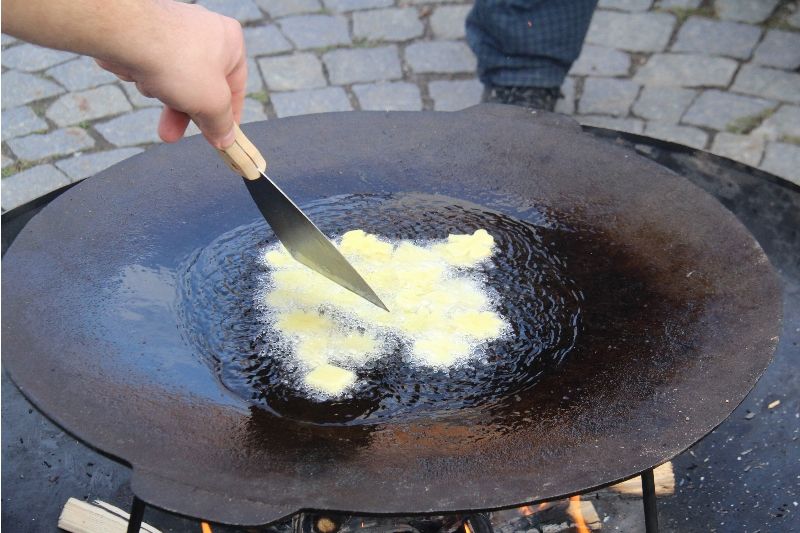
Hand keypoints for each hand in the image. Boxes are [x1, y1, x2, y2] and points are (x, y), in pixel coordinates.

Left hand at [96, 2, 245, 148]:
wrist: (126, 33)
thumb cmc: (178, 63)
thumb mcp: (212, 104)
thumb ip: (222, 124)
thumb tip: (226, 139)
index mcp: (231, 42)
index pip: (236, 87)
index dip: (228, 116)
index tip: (220, 137)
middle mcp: (205, 31)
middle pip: (202, 85)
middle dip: (185, 114)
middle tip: (174, 134)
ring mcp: (174, 30)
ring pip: (176, 79)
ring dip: (165, 96)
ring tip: (153, 94)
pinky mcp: (148, 34)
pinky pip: (155, 67)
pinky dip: (149, 78)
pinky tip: (140, 76)